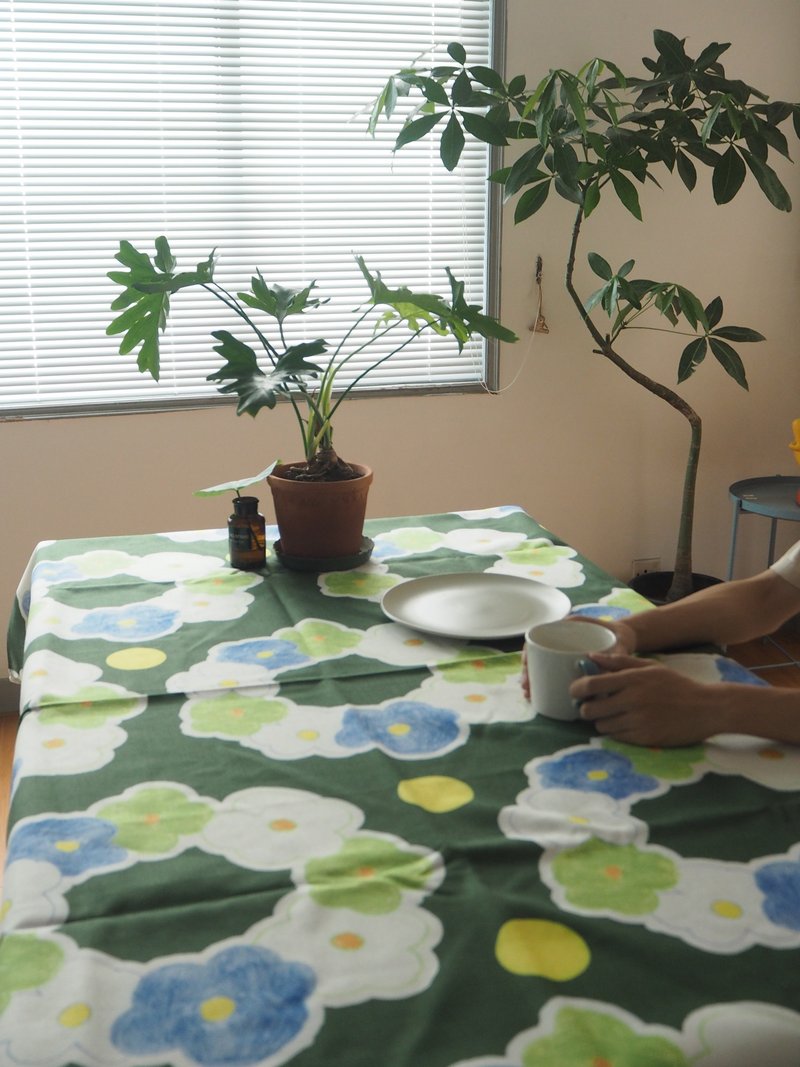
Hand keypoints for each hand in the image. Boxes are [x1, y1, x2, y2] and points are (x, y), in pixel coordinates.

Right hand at [520, 616, 635, 699]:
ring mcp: (563, 649)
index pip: (541, 635)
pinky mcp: (567, 661)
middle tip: (526, 688)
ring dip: (533, 678)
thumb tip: (605, 675)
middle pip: (536, 651)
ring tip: (529, 695)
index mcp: (570, 626)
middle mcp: (562, 636)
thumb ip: (616, 657)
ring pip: (541, 662)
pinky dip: (542, 681)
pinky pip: (550, 669)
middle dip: (528, 670)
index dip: (530, 652)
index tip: (526, 668)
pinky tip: (538, 694)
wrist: (626, 638)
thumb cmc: (623, 638)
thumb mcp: (621, 645)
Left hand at [570, 653, 720, 746]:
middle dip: (585, 709)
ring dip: (601, 721)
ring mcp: (638, 721)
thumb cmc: (676, 685)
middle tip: (591, 706)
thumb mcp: (650, 667)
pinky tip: (625, 724)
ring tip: (611, 715)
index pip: (591, 685)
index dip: (576, 689)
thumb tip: (590, 657)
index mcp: (632, 680)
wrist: (706, 708)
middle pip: (590, 710)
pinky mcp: (644, 738)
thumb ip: (619, 663)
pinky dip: (616, 732)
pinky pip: (617, 737)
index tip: (574, 691)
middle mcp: (632, 700)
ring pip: (601, 726)